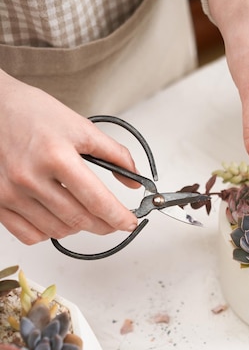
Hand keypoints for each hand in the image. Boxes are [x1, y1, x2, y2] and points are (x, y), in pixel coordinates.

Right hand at [0, 71, 138, 243]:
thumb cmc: (34, 114)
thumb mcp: (80, 127)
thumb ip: (114, 154)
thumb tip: (134, 180)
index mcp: (56, 156)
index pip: (96, 200)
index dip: (119, 217)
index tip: (130, 222)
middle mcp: (30, 177)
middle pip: (79, 220)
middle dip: (104, 225)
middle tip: (114, 222)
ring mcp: (11, 193)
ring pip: (57, 232)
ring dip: (78, 229)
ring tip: (84, 214)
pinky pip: (29, 235)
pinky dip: (49, 233)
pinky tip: (57, 218)